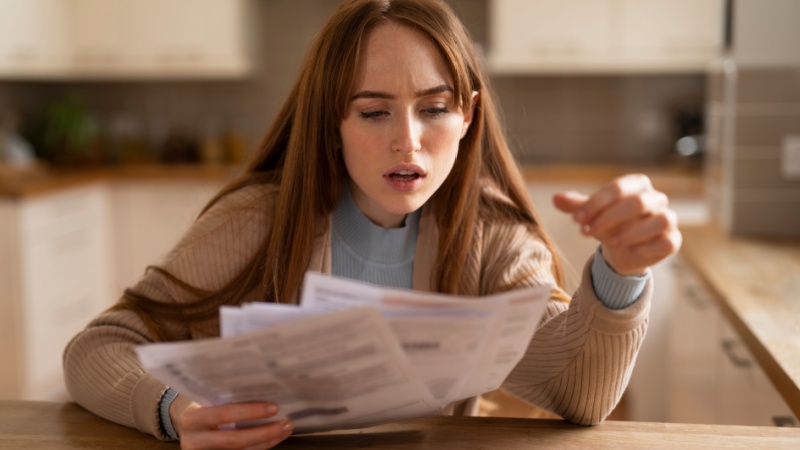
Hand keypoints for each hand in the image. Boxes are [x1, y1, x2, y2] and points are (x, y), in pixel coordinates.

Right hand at [170, 395, 292, 449]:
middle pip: (235, 441)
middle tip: (286, 423)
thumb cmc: (199, 402)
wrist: (181, 421)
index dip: (249, 412)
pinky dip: (259, 447)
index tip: (274, 408)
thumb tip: (264, 388)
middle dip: (264, 433)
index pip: (223, 414)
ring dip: (267, 442)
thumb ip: (225, 396)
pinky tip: (272, 438)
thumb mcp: (204, 396)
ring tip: (285, 429)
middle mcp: (194, 441)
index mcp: (192, 419)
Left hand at [552, 174, 681, 275]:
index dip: (596, 203)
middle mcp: (656, 199)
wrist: (624, 250)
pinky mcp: (672, 240)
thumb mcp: (591, 215)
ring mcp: (668, 219)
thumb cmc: (609, 225)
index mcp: (636, 185)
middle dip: (609, 217)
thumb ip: (576, 206)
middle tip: (586, 231)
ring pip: (660, 220)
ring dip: (632, 232)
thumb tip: (556, 198)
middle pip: (637, 202)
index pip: (618, 188)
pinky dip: (648, 247)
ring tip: (612, 242)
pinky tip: (630, 251)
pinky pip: (667, 241)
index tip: (576, 219)